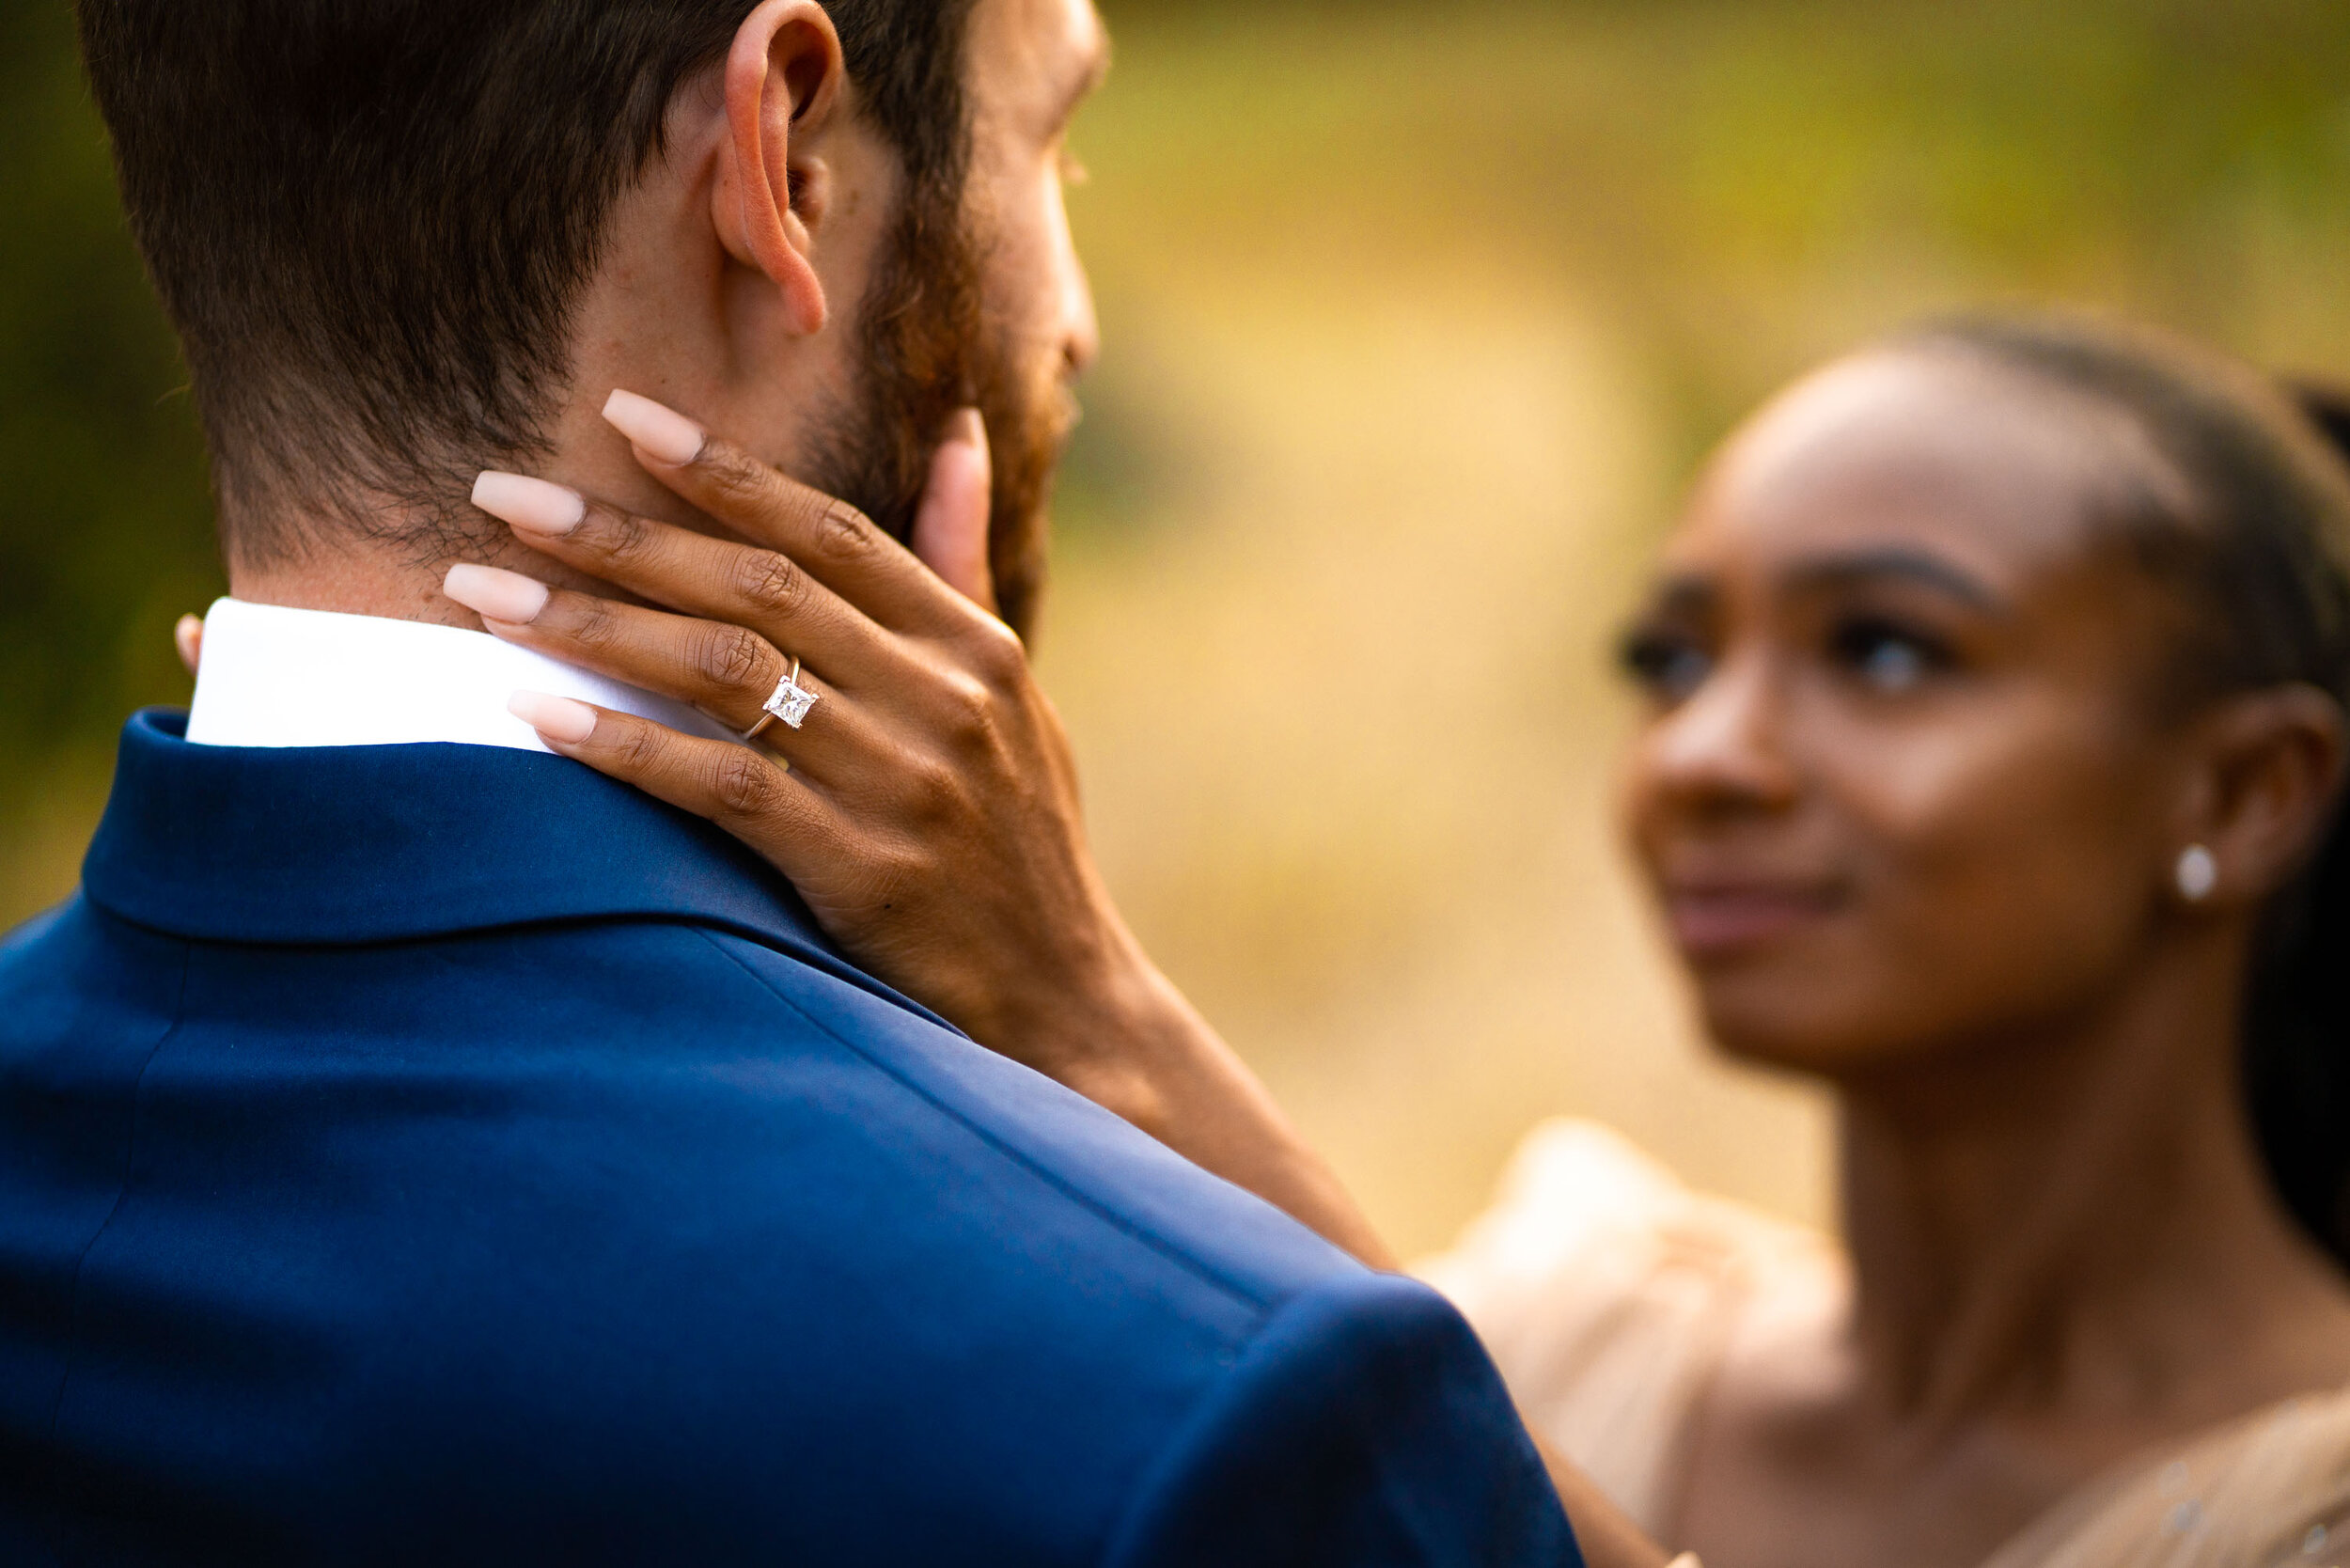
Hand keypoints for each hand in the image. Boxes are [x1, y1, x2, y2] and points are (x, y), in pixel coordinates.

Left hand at [450, 395, 1137, 1092]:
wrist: (1066, 1004)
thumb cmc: (1023, 845)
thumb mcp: (1017, 700)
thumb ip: (964, 572)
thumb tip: (961, 436)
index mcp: (974, 648)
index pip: (831, 532)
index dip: (723, 469)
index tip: (620, 416)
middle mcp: (942, 700)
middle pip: (759, 588)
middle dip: (619, 533)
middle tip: (500, 492)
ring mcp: (902, 786)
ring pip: (726, 673)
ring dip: (592, 626)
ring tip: (483, 595)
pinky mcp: (860, 872)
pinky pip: (723, 787)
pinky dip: (626, 745)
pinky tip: (539, 715)